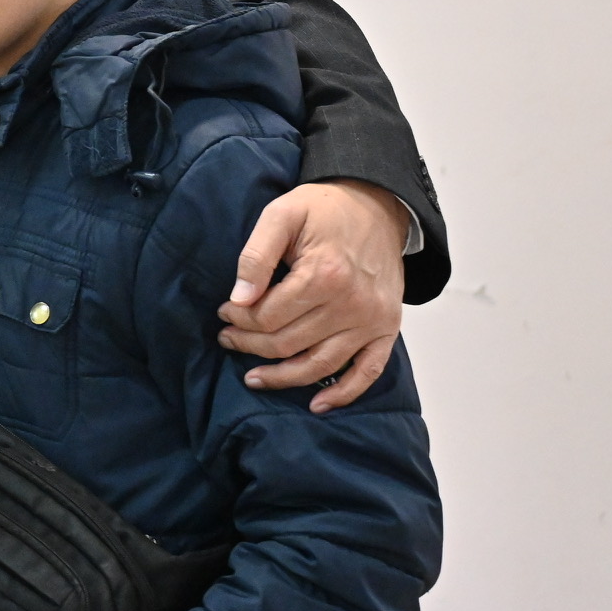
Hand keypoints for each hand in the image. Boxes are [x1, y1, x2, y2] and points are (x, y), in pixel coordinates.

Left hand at [216, 179, 405, 413]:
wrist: (377, 205)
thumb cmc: (325, 210)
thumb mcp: (283, 214)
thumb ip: (257, 255)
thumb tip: (238, 299)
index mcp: (323, 275)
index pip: (268, 316)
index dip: (239, 319)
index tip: (225, 312)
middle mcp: (351, 303)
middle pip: (288, 343)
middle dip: (250, 345)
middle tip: (229, 339)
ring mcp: (372, 320)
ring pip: (319, 364)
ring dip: (282, 377)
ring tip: (254, 378)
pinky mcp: (387, 328)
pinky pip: (367, 371)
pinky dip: (344, 393)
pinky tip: (317, 405)